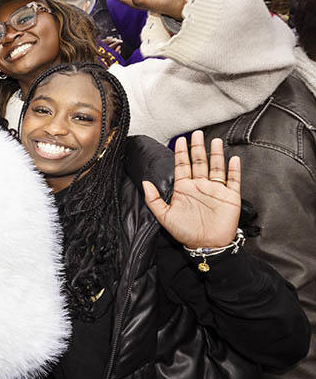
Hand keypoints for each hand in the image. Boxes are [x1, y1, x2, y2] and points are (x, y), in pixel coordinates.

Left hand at [142, 131, 240, 248]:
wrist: (207, 246)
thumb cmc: (186, 233)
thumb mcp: (164, 216)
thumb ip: (153, 200)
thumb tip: (145, 182)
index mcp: (184, 189)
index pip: (182, 165)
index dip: (181, 152)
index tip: (180, 139)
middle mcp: (200, 186)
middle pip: (199, 162)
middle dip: (197, 147)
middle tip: (196, 133)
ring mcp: (215, 190)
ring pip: (216, 167)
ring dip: (215, 154)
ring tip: (215, 141)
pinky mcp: (230, 197)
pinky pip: (233, 180)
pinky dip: (234, 170)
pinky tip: (233, 159)